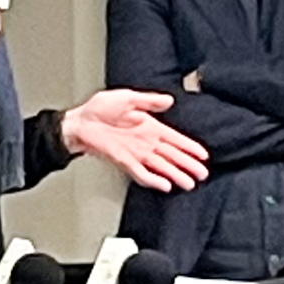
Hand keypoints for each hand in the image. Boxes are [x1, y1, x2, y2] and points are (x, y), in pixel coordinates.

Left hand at [60, 89, 209, 193]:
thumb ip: (149, 101)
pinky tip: (165, 185)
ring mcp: (136, 153)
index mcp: (149, 126)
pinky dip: (153, 179)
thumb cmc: (98, 110)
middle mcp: (145, 142)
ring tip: (189, 183)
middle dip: (188, 165)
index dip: (190, 147)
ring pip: (161, 166)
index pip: (175, 139)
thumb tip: (168, 100)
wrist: (79, 123)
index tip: (203, 155)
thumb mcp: (127, 98)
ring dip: (176, 175)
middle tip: (202, 174)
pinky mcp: (124, 161)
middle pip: (172, 155)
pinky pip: (142, 173)